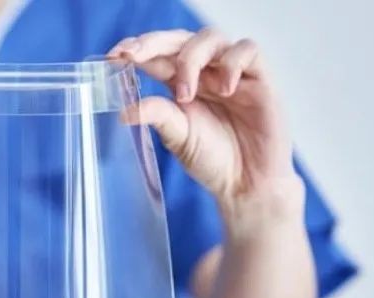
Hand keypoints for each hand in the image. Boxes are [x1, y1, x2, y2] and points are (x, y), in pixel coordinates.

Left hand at [109, 29, 303, 233]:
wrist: (247, 185)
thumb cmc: (213, 160)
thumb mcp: (178, 138)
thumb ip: (157, 117)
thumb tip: (123, 112)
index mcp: (179, 83)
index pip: (156, 54)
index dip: (136, 49)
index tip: (114, 56)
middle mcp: (205, 72)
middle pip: (179, 39)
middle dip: (154, 43)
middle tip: (133, 56)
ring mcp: (231, 72)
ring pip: (211, 38)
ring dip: (191, 59)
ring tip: (185, 95)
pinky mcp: (260, 78)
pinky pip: (248, 50)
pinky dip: (231, 63)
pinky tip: (224, 90)